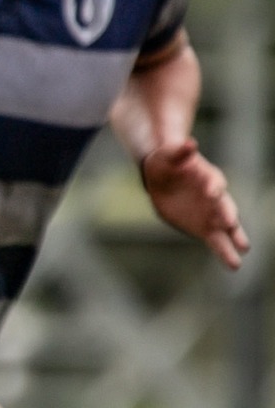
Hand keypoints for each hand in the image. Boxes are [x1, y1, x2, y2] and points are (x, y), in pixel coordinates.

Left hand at [141, 139, 249, 268]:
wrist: (164, 177)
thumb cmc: (167, 162)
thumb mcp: (168, 154)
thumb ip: (179, 150)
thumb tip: (188, 143)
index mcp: (208, 176)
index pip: (213, 181)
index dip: (212, 186)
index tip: (212, 192)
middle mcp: (215, 196)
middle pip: (224, 205)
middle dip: (226, 213)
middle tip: (230, 223)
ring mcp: (212, 213)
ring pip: (226, 227)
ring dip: (234, 238)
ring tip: (243, 249)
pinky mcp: (205, 228)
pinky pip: (217, 241)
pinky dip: (225, 252)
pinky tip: (234, 264)